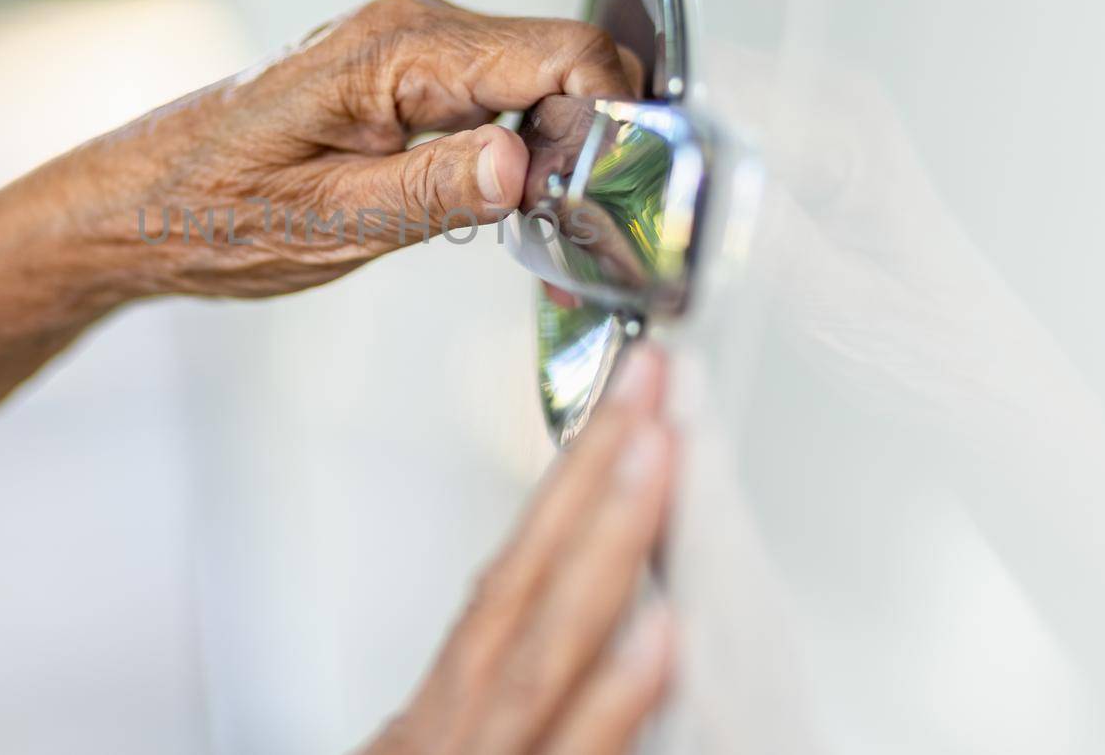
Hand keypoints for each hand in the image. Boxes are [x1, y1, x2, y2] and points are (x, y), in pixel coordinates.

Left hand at [66, 0, 636, 298]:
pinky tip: (495, 204)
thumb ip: (432, 190)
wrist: (137, 204)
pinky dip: (518, 148)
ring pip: (537, 80)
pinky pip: (497, 94)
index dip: (609, 118)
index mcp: (397, 50)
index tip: (605, 192)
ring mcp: (409, 45)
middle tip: (572, 229)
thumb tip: (525, 162)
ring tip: (531, 229)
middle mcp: (411, 27)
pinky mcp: (404, 73)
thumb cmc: (208, 213)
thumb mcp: (326, 222)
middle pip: (563, 61)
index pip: (562, 52)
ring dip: (555, 150)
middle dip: (589, 141)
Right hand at [362, 347, 675, 754]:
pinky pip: (565, 751)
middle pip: (523, 583)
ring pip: (544, 649)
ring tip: (655, 455)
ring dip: (604, 545)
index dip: (571, 482)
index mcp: (446, 708)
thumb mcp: (445, 753)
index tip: (626, 404)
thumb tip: (602, 636)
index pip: (514, 573)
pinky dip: (610, 698)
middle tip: (647, 386)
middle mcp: (456, 726)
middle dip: (590, 476)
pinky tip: (659, 635)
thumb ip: (502, 695)